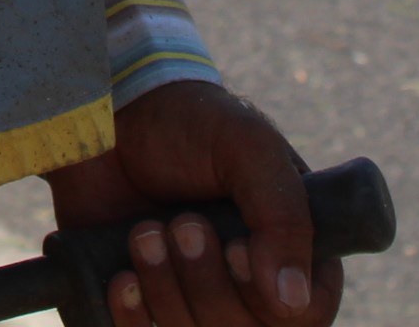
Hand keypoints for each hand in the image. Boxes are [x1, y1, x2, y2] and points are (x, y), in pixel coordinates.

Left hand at [47, 81, 343, 326]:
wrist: (110, 112)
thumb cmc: (189, 122)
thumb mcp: (248, 148)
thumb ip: (283, 216)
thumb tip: (293, 300)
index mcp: (290, 243)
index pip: (308, 311)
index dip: (268, 295)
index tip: (235, 249)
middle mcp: (248, 277)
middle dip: (207, 282)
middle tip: (182, 223)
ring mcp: (194, 292)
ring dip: (166, 288)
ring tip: (145, 232)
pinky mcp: (145, 298)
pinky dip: (133, 314)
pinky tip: (122, 276)